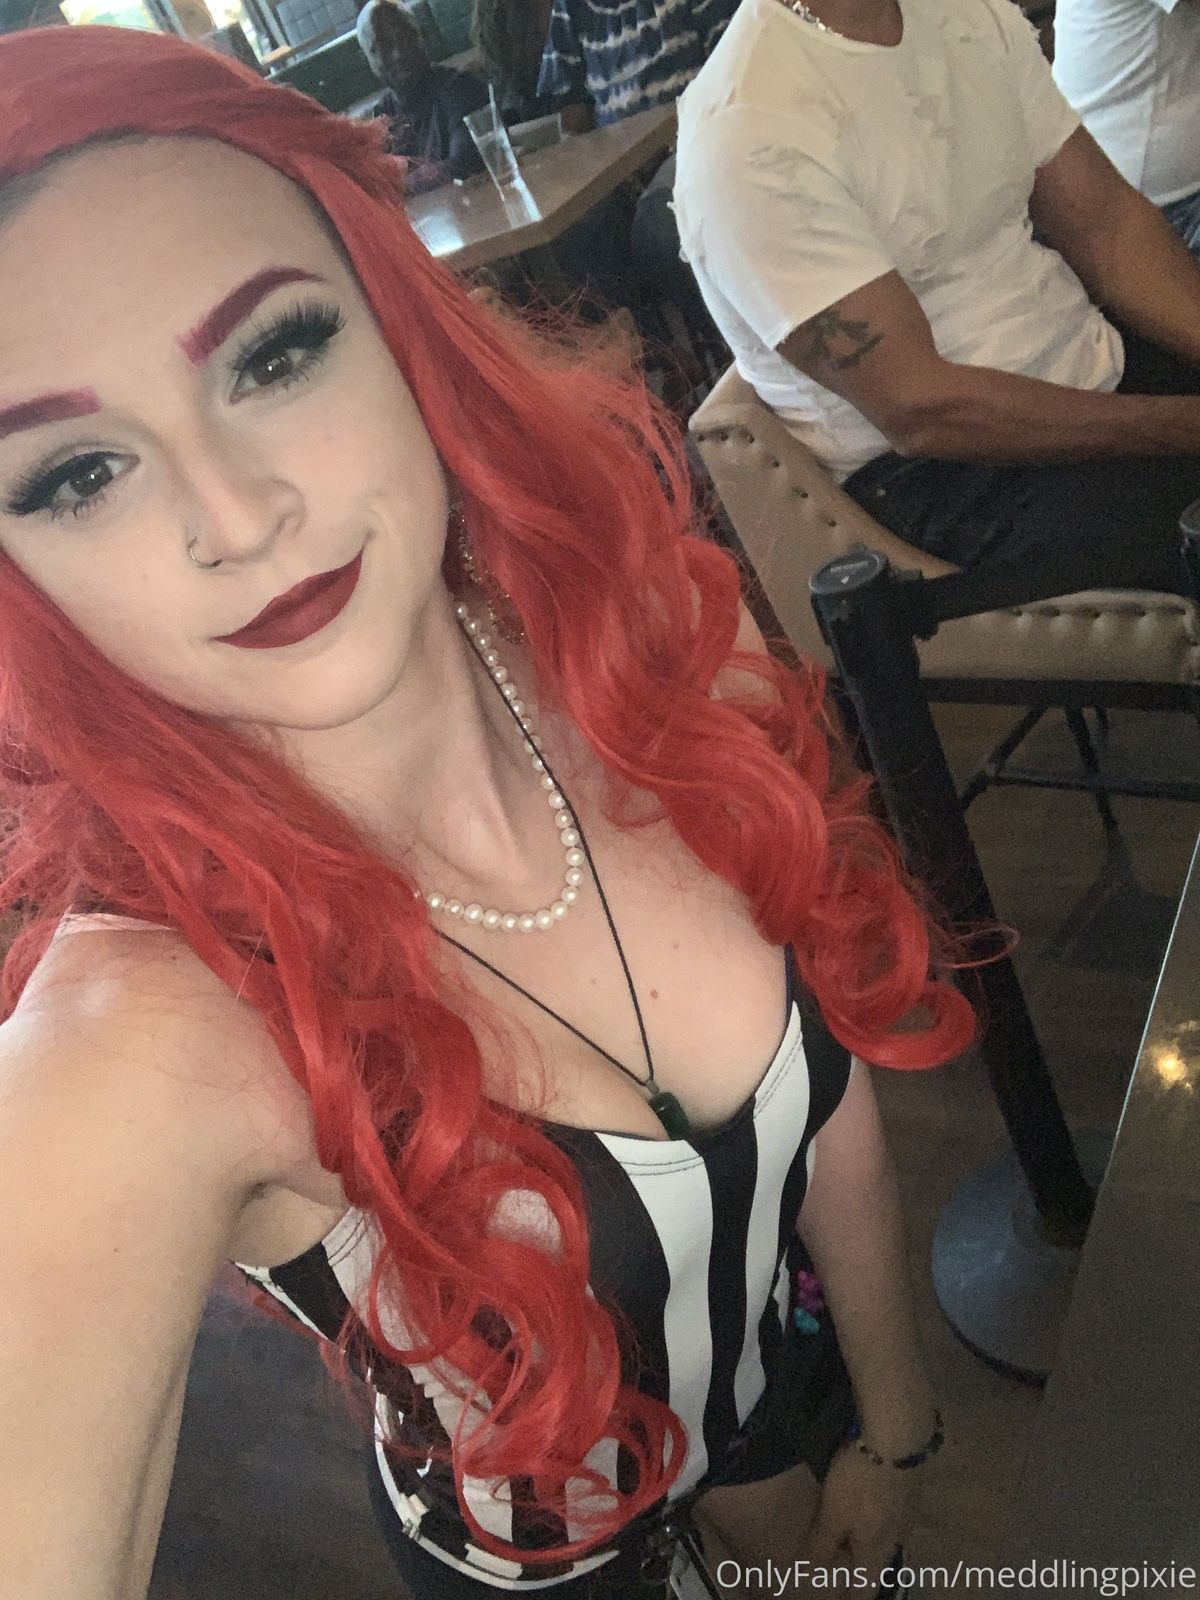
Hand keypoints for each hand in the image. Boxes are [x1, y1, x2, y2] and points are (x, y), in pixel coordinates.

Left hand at [801, 1443, 926, 1595]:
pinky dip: (876, 1521)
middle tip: (842, 1570)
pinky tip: (868, 1507)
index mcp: (875, 1549)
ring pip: (886, 1539)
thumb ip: (823, 1543)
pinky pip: (891, 1516)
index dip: (852, 1598)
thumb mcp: (834, 1512)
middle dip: (860, 1571)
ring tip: (852, 1541)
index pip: (865, 1588)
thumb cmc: (860, 1479)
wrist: (899, 1435)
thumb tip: (808, 1574)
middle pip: (876, 1564)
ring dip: (868, 1544)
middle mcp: (896, 1537)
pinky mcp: (909, 1488)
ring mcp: (906, 1512)